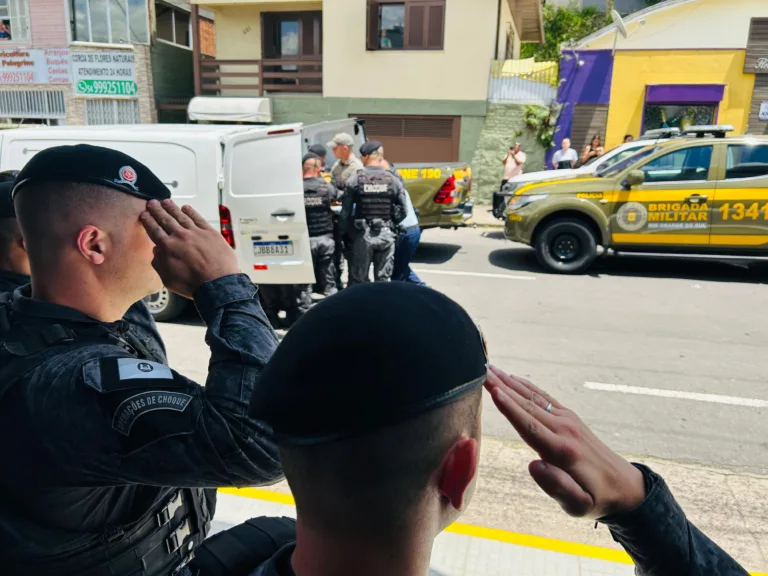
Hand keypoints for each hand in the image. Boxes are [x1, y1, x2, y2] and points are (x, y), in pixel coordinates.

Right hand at [141, 199, 239, 298]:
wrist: (217, 283)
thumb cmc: (193, 285)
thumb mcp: (168, 279)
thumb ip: (159, 264)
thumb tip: (156, 251)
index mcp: (167, 247)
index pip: (154, 230)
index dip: (148, 221)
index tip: (144, 214)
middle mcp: (180, 236)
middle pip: (166, 219)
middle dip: (157, 210)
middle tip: (152, 203)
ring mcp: (195, 232)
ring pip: (181, 216)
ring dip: (172, 208)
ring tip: (166, 201)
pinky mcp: (209, 232)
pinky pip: (198, 218)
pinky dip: (191, 212)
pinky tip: (186, 207)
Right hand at [484, 366, 645, 518]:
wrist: (623, 485)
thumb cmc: (596, 499)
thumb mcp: (579, 505)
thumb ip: (557, 487)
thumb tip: (533, 466)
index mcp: (562, 452)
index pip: (530, 426)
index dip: (510, 408)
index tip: (493, 391)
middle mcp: (564, 430)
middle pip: (527, 406)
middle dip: (503, 387)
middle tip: (481, 372)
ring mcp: (567, 421)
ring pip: (533, 397)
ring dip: (510, 382)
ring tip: (490, 369)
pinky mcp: (568, 417)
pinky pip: (543, 397)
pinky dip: (525, 386)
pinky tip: (512, 378)